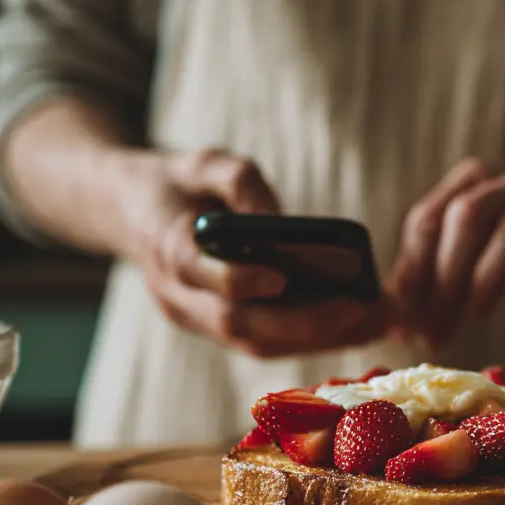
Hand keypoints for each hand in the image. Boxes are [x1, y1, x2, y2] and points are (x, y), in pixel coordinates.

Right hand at [118, 148, 391, 357]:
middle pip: (235, 323)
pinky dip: (308, 339)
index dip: (236, 278)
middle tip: (359, 310)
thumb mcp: (204, 161)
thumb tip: (281, 222)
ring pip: (252, 343)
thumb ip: (240, 182)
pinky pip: (261, 344)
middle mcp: (175, 294)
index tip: (281, 276)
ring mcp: (193, 319)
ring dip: (315, 339)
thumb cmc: (177, 182)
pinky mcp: (214, 331)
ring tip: (373, 324)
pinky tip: (354, 327)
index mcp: (162, 243)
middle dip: (300, 323)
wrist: (131, 213)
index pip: (195, 270)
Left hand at [390, 159, 504, 348]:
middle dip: (445, 276)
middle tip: (435, 328)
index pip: (429, 218)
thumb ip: (433, 282)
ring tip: (476, 313)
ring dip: (488, 276)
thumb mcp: (474, 257)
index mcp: (472, 186)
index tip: (404, 316)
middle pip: (467, 216)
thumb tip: (394, 327)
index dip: (412, 268)